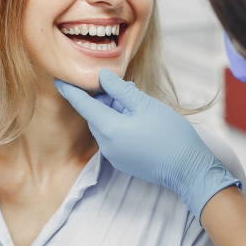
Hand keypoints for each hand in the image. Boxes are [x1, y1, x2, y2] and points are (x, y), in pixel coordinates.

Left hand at [54, 69, 239, 221]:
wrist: (188, 168)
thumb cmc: (169, 134)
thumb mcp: (144, 104)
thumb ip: (119, 89)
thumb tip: (101, 76)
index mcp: (108, 127)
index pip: (81, 104)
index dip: (69, 90)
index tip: (58, 79)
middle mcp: (105, 144)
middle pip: (95, 115)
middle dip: (103, 99)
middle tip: (122, 87)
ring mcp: (113, 156)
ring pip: (105, 127)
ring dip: (113, 112)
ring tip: (136, 103)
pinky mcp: (123, 162)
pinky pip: (113, 139)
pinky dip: (119, 126)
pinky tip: (138, 120)